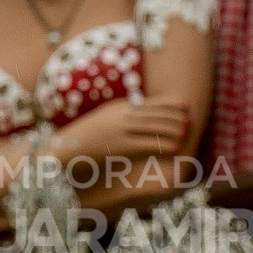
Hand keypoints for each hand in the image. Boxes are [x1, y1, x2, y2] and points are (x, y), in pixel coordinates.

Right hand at [51, 97, 191, 163]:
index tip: (184, 104)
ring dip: (171, 128)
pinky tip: (176, 147)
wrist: (62, 149)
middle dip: (174, 115)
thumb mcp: (101, 123)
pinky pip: (146, 143)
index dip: (169, 103)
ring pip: (153, 126)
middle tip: (190, 118)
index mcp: (117, 108)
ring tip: (186, 132)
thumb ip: (118, 118)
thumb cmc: (81, 140)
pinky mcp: (118, 145)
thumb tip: (134, 118)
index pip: (149, 102)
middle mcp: (119, 115)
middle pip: (154, 112)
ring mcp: (119, 129)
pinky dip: (163, 144)